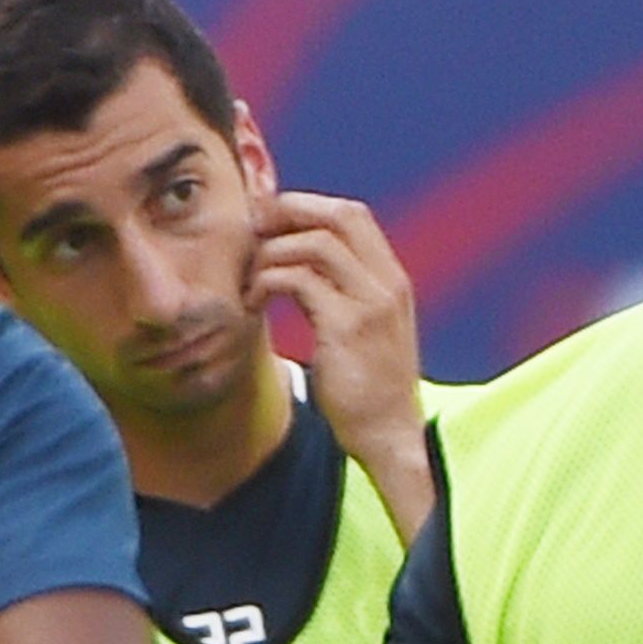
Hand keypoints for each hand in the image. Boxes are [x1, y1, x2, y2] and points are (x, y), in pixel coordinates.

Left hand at [256, 189, 432, 534]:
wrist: (390, 437)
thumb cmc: (369, 389)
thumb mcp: (363, 329)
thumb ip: (341, 292)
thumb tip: (295, 261)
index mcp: (392, 281)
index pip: (353, 215)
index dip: (306, 206)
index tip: (270, 223)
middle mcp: (387, 284)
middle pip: (339, 215)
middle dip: (289, 212)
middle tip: (253, 232)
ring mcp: (371, 304)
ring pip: (314, 243)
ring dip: (272, 252)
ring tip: (250, 278)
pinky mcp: (347, 327)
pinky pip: (298, 280)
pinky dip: (267, 281)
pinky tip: (253, 302)